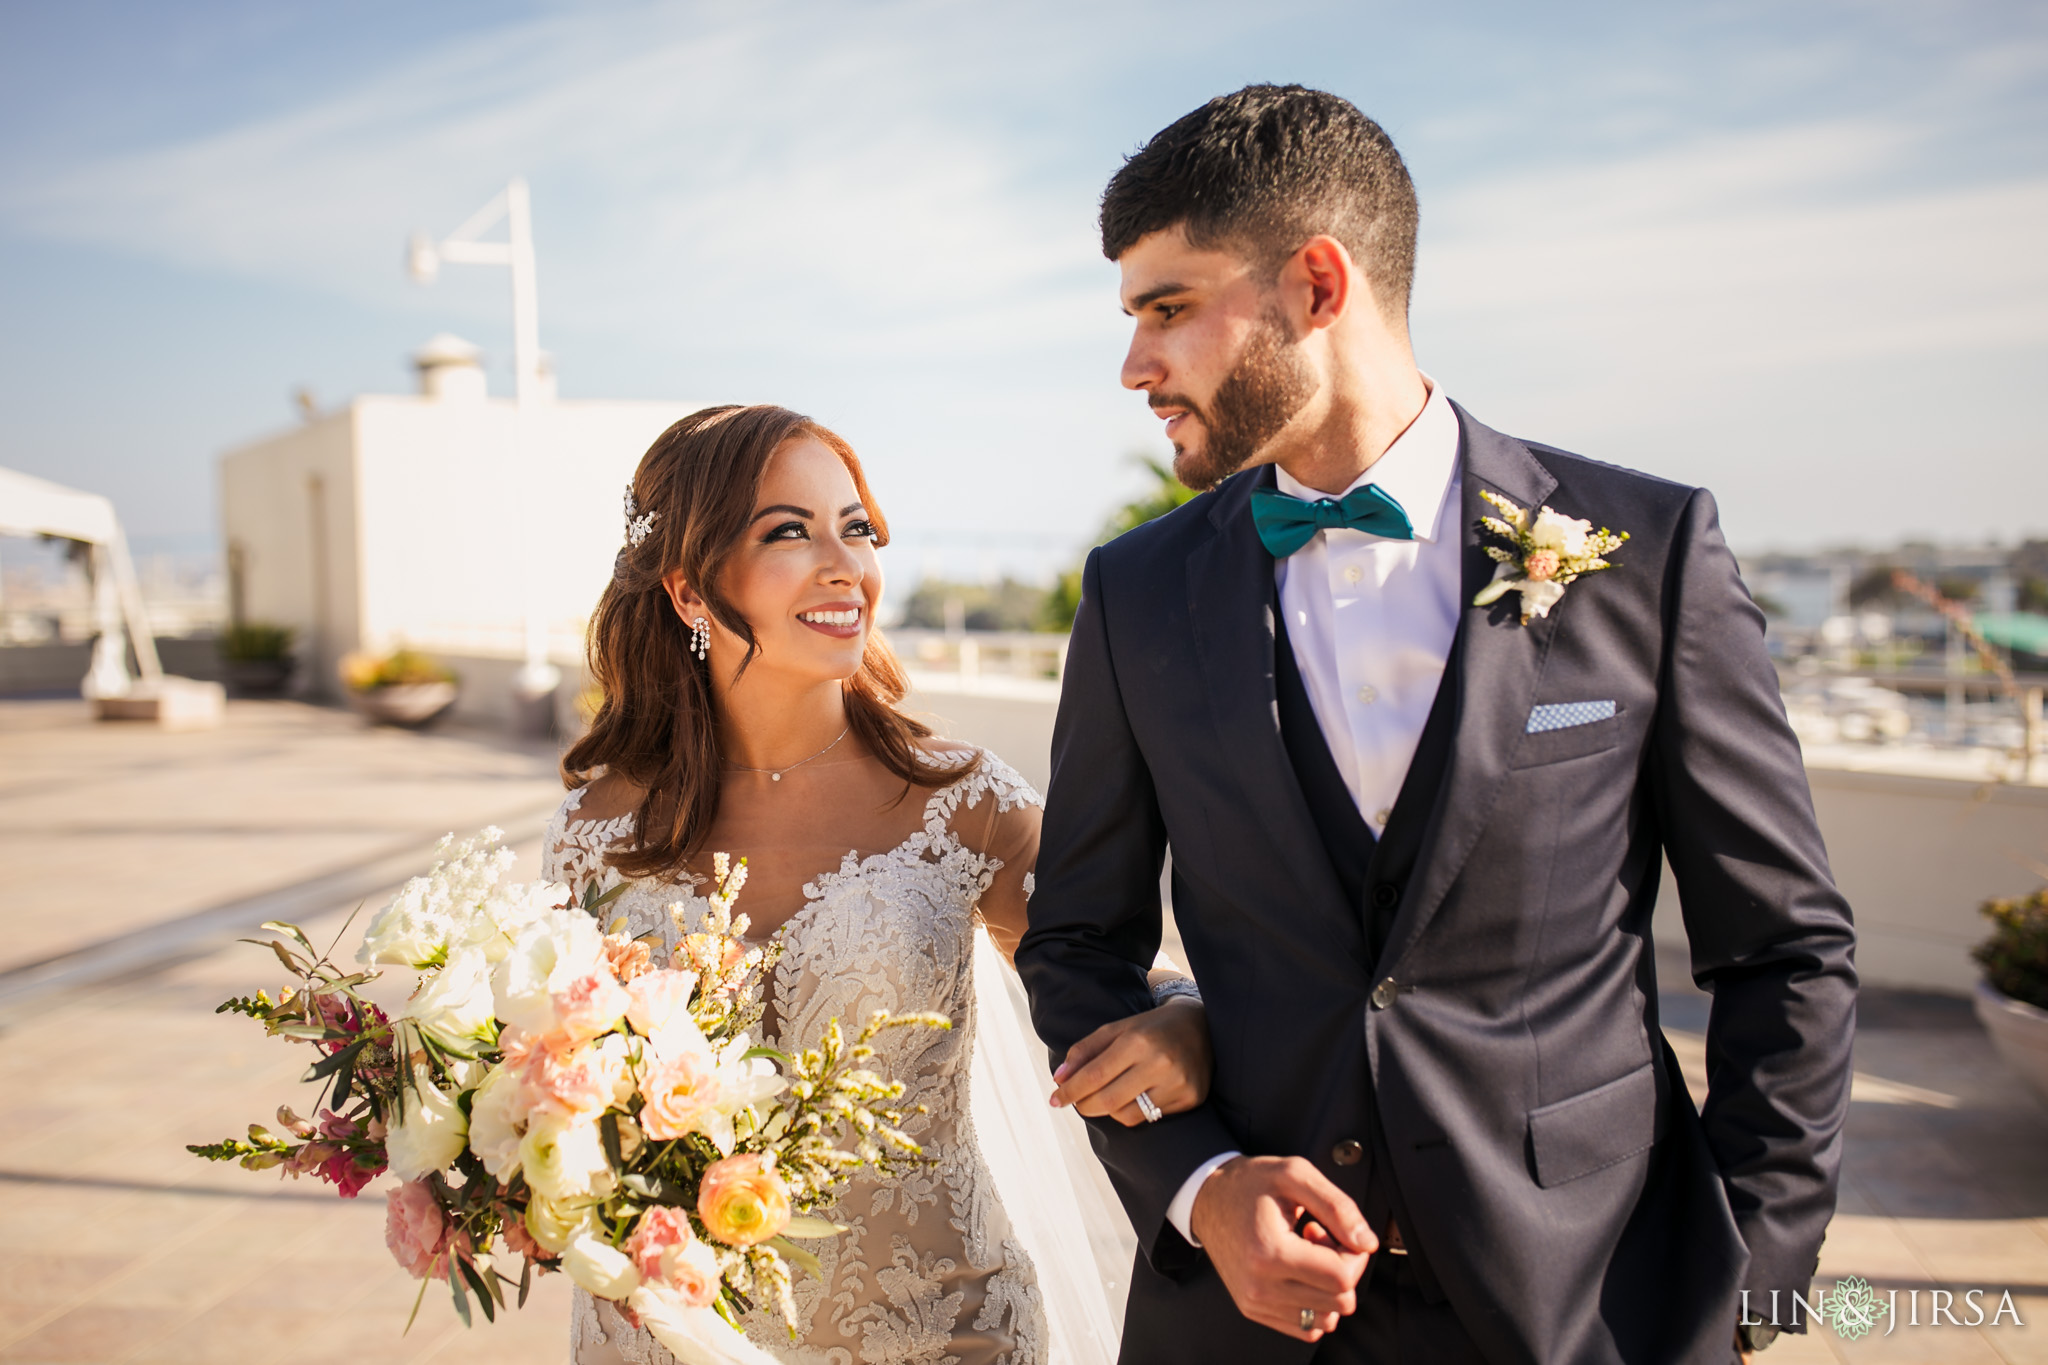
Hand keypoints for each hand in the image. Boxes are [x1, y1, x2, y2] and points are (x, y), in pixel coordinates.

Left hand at [1049, 997, 1210, 1124]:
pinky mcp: (1191, 1099)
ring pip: (1126, 1115)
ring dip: (1108, 1111)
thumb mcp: (1117, 1029)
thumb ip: (1086, 1050)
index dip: (1070, 1091)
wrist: (1201, 1026)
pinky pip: (1150, 1118)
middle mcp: (1160, 1063)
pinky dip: (1133, 1111)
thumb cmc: (1152, 1028)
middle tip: (1075, 1103)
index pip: (1094, 1075)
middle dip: (1084, 1105)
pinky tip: (1134, 1097)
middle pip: (1107, 1100)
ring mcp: (1177, 1083)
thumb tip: (1059, 1078)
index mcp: (1138, 1041)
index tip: (1054, 1099)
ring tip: (1106, 1096)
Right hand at [1189, 1154, 1375, 1341]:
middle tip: (1321, 1237)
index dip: (1354, 1254)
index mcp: (1270, 1253)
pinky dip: (1314, 1303)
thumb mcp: (1296, 1174)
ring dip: (1327, 1288)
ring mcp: (1255, 1303)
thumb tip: (1368, 1244)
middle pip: (1338, 1302)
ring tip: (1307, 1253)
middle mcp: (1260, 1287)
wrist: (1207, 1198)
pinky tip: (1299, 1271)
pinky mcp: (1254, 1310)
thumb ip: (1339, 1207)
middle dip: (1343, 1269)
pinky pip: (1306, 1327)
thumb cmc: (1252, 1182)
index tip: (1337, 1229)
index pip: (1341, 1278)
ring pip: (1325, 1318)